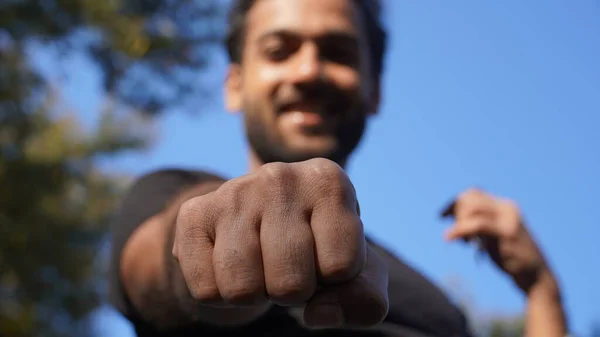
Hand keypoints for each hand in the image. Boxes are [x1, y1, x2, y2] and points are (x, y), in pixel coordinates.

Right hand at [173, 158, 388, 327]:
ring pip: (243, 289)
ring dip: (256, 294)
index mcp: (328, 181)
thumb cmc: (318, 249)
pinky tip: (231, 264)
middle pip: (290, 284)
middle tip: (290, 266)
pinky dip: (221, 294)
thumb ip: (365, 298)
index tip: (325, 256)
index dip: (334, 279)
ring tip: (262, 266)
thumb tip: (319, 313)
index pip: (341, 267)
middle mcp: (280, 176)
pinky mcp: (194, 214)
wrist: (261, 226)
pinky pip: (206, 290)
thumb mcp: (356, 272)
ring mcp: (234, 191)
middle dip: (293, 291)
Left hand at [441, 188, 553, 294]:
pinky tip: (448, 238)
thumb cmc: (511, 257)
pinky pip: (477, 225)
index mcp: (505, 206)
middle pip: (470, 198)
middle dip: (456, 213)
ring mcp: (508, 221)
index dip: (454, 202)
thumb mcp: (493, 236)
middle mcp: (507, 209)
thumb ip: (479, 223)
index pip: (473, 193)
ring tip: (465, 243)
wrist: (536, 276)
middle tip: (459, 235)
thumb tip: (452, 214)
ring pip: (473, 210)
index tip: (442, 216)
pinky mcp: (507, 235)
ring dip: (460, 224)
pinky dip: (459, 230)